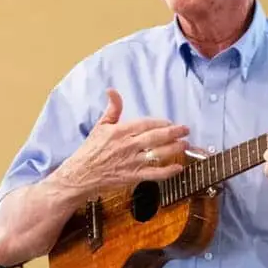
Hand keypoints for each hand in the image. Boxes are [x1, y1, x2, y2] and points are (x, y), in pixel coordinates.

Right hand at [53, 88, 188, 194]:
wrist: (81, 174)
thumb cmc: (90, 150)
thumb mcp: (100, 126)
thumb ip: (112, 109)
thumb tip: (112, 91)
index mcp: (120, 131)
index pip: (146, 124)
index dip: (161, 122)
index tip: (170, 122)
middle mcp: (128, 145)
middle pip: (156, 137)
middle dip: (174, 132)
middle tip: (186, 130)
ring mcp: (132, 162)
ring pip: (158, 153)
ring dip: (174, 148)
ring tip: (185, 144)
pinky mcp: (133, 177)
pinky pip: (154, 174)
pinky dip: (168, 171)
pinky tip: (178, 168)